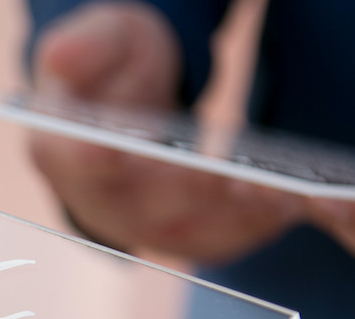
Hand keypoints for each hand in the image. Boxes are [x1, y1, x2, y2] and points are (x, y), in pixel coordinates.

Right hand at [28, 1, 303, 262]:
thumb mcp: (100, 40)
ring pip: (188, 235)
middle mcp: (98, 203)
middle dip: (192, 195)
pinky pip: (220, 242)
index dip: (92, 160)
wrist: (126, 110)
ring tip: (284, 196)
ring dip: (237, 221)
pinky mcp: (182, 236)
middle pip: (143, 209)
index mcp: (62, 154)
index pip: (77, 163)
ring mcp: (141, 227)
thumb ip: (85, 47)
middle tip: (235, 178)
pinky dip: (257, 228)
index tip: (114, 150)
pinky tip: (294, 205)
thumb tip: (60, 56)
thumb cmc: (109, 69)